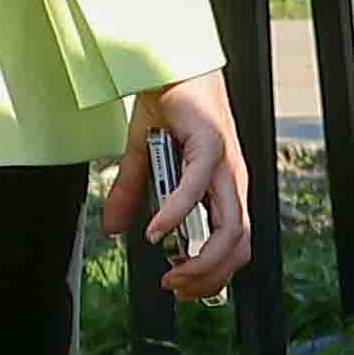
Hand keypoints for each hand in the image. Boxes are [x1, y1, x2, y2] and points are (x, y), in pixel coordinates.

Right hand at [111, 74, 251, 296]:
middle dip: (209, 278)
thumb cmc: (170, 111)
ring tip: (172, 271)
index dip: (213, 274)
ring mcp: (226, 166)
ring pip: (229, 226)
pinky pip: (197, 187)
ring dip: (201, 258)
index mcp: (223, 190)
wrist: (172, 66)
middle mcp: (232, 182)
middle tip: (176, 287)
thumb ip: (132, 195)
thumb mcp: (143, 161)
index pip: (233, 245)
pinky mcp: (211, 144)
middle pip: (237, 245)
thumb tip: (116, 229)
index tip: (182, 288)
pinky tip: (155, 230)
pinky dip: (176, 213)